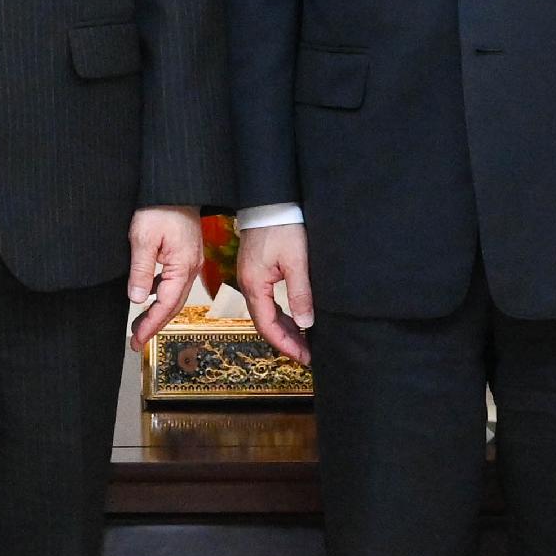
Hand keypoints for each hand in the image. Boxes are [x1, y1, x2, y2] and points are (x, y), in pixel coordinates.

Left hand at [127, 207, 205, 352]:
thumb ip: (142, 271)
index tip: (138, 340)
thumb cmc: (161, 207)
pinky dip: (162, 294)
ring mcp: (190, 261)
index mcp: (183, 266)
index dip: (152, 325)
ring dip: (158, 311)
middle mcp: (191, 267)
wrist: (176, 185)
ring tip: (139, 323)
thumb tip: (138, 300)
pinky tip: (149, 295)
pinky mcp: (186, 254)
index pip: (167, 305)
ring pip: (175, 295)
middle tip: (137, 340)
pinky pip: (174, 281)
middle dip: (155, 324)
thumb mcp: (143, 239)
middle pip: (174, 305)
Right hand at [235, 222, 314, 365]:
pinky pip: (267, 300)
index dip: (285, 344)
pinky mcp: (257, 271)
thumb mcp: (297, 261)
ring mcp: (251, 278)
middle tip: (307, 355)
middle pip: (265, 322)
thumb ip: (300, 293)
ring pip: (266, 312)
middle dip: (285, 341)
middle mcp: (248, 284)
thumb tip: (305, 323)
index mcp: (254, 285)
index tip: (304, 357)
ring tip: (303, 342)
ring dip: (284, 329)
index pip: (267, 325)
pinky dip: (280, 314)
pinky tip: (294, 319)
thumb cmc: (282, 225)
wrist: (270, 199)